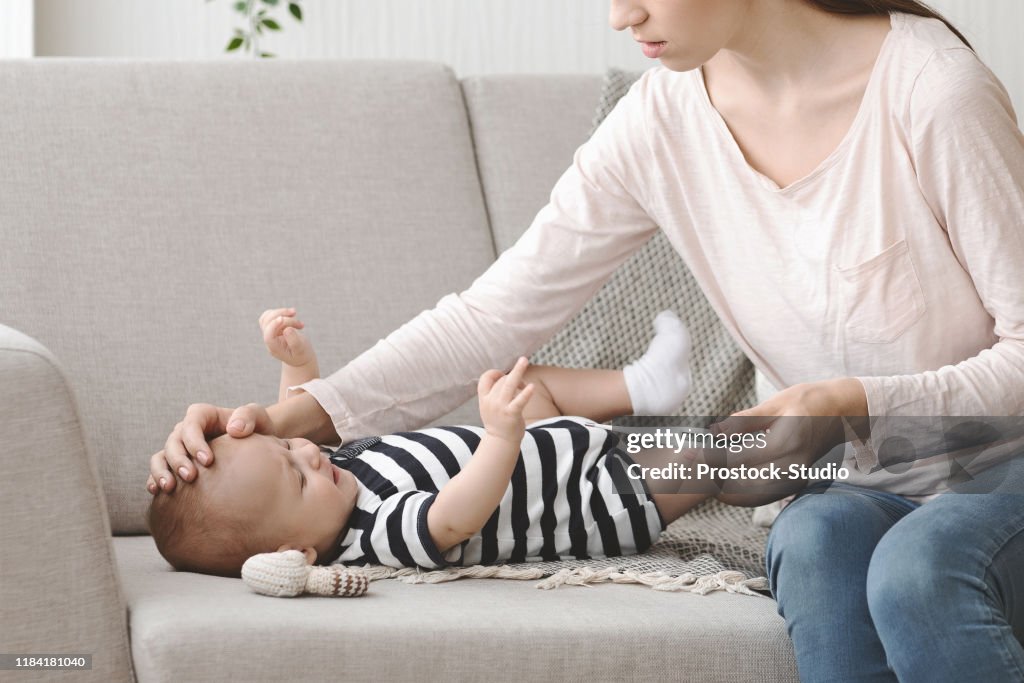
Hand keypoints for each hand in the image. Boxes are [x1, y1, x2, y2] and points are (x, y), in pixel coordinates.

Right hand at [147, 402, 275, 493]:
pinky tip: (158, 492)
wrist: (256, 447)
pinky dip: (156, 479)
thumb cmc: (257, 429)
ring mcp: (181, 448)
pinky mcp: (178, 464)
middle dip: (179, 460)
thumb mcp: (259, 417)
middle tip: (191, 477)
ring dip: (162, 471)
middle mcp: (187, 430)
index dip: (195, 441)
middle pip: (174, 442)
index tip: (208, 461)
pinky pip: (160, 470)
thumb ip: (249, 415)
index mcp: (203, 415)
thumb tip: (233, 429)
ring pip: (162, 456)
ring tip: (169, 488)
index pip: (191, 423)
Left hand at [259, 307, 314, 366]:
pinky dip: (280, 312)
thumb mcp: (301, 350)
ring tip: (295, 314)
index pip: (268, 335)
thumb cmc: (301, 354)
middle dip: (284, 318)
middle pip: (267, 323)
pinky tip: (290, 315)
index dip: (273, 325)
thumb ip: (294, 341)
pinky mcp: (272, 327)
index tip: (283, 318)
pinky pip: (269, 315)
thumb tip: (287, 329)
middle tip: (300, 323)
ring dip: (282, 313)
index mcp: (274, 348)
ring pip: (267, 317)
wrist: (300, 356)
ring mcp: (269, 333)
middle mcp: (269, 340)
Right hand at [477, 357, 534, 444]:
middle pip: (502, 380)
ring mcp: (501, 408)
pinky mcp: (512, 414)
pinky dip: (525, 393)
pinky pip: (519, 401)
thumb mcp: (490, 406)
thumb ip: (494, 392)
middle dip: (514, 377)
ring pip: (509, 384)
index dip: (495, 372)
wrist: (500, 442)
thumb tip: (507, 376)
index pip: (485, 378)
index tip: (504, 375)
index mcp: (484, 399)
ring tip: (524, 360)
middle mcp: (491, 402)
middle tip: (524, 363)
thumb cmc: (498, 422)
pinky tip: (532, 387)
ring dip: (518, 371)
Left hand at [704, 378, 868, 504]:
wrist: (843, 413)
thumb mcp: (776, 403)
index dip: (710, 458)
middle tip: (687, 467)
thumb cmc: (808, 402)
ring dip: (723, 490)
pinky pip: (763, 497)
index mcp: (786, 443)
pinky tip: (721, 486)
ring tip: (699, 477)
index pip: (738, 459)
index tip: (689, 452)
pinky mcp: (794, 484)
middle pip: (742, 483)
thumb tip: (714, 431)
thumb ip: (745, 422)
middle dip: (711, 478)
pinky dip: (740, 495)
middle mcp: (792, 467)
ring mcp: (795, 479)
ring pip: (751, 496)